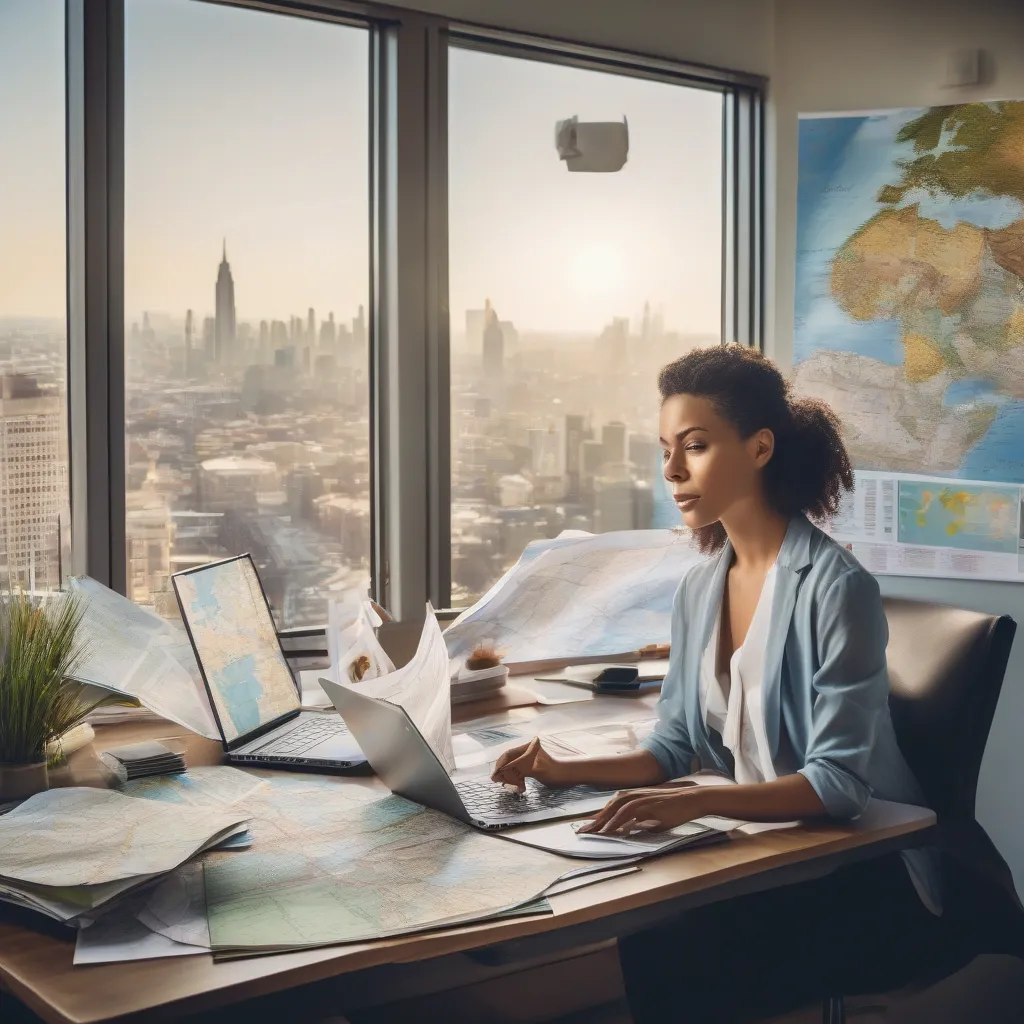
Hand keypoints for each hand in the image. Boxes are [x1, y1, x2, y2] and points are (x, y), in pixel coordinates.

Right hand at [490, 737, 574, 790]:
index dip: (500, 765)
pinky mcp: (531, 768)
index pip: (508, 754)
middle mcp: (526, 751)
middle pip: (509, 761)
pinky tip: (520, 788)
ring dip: (511, 778)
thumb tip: (499, 772)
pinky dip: (517, 781)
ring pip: (513, 768)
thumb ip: (517, 769)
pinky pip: (519, 773)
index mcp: (527, 746)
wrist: (567, 775)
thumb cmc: (553, 770)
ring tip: (509, 786)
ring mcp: (528, 760)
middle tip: (498, 782)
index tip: (495, 775)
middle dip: (504, 772)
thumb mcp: (534, 769)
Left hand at [577, 785, 709, 834]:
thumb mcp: (653, 815)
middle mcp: (635, 795)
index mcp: (634, 797)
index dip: (598, 817)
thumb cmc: (674, 808)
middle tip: (582, 831)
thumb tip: (627, 831)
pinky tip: (611, 829)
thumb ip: (639, 821)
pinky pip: (629, 814)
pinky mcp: (648, 805)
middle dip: (595, 820)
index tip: (586, 826)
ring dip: (603, 821)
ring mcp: (641, 799)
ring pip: (616, 809)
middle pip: (609, 807)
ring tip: (592, 832)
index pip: (611, 807)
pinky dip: (618, 821)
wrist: (691, 799)